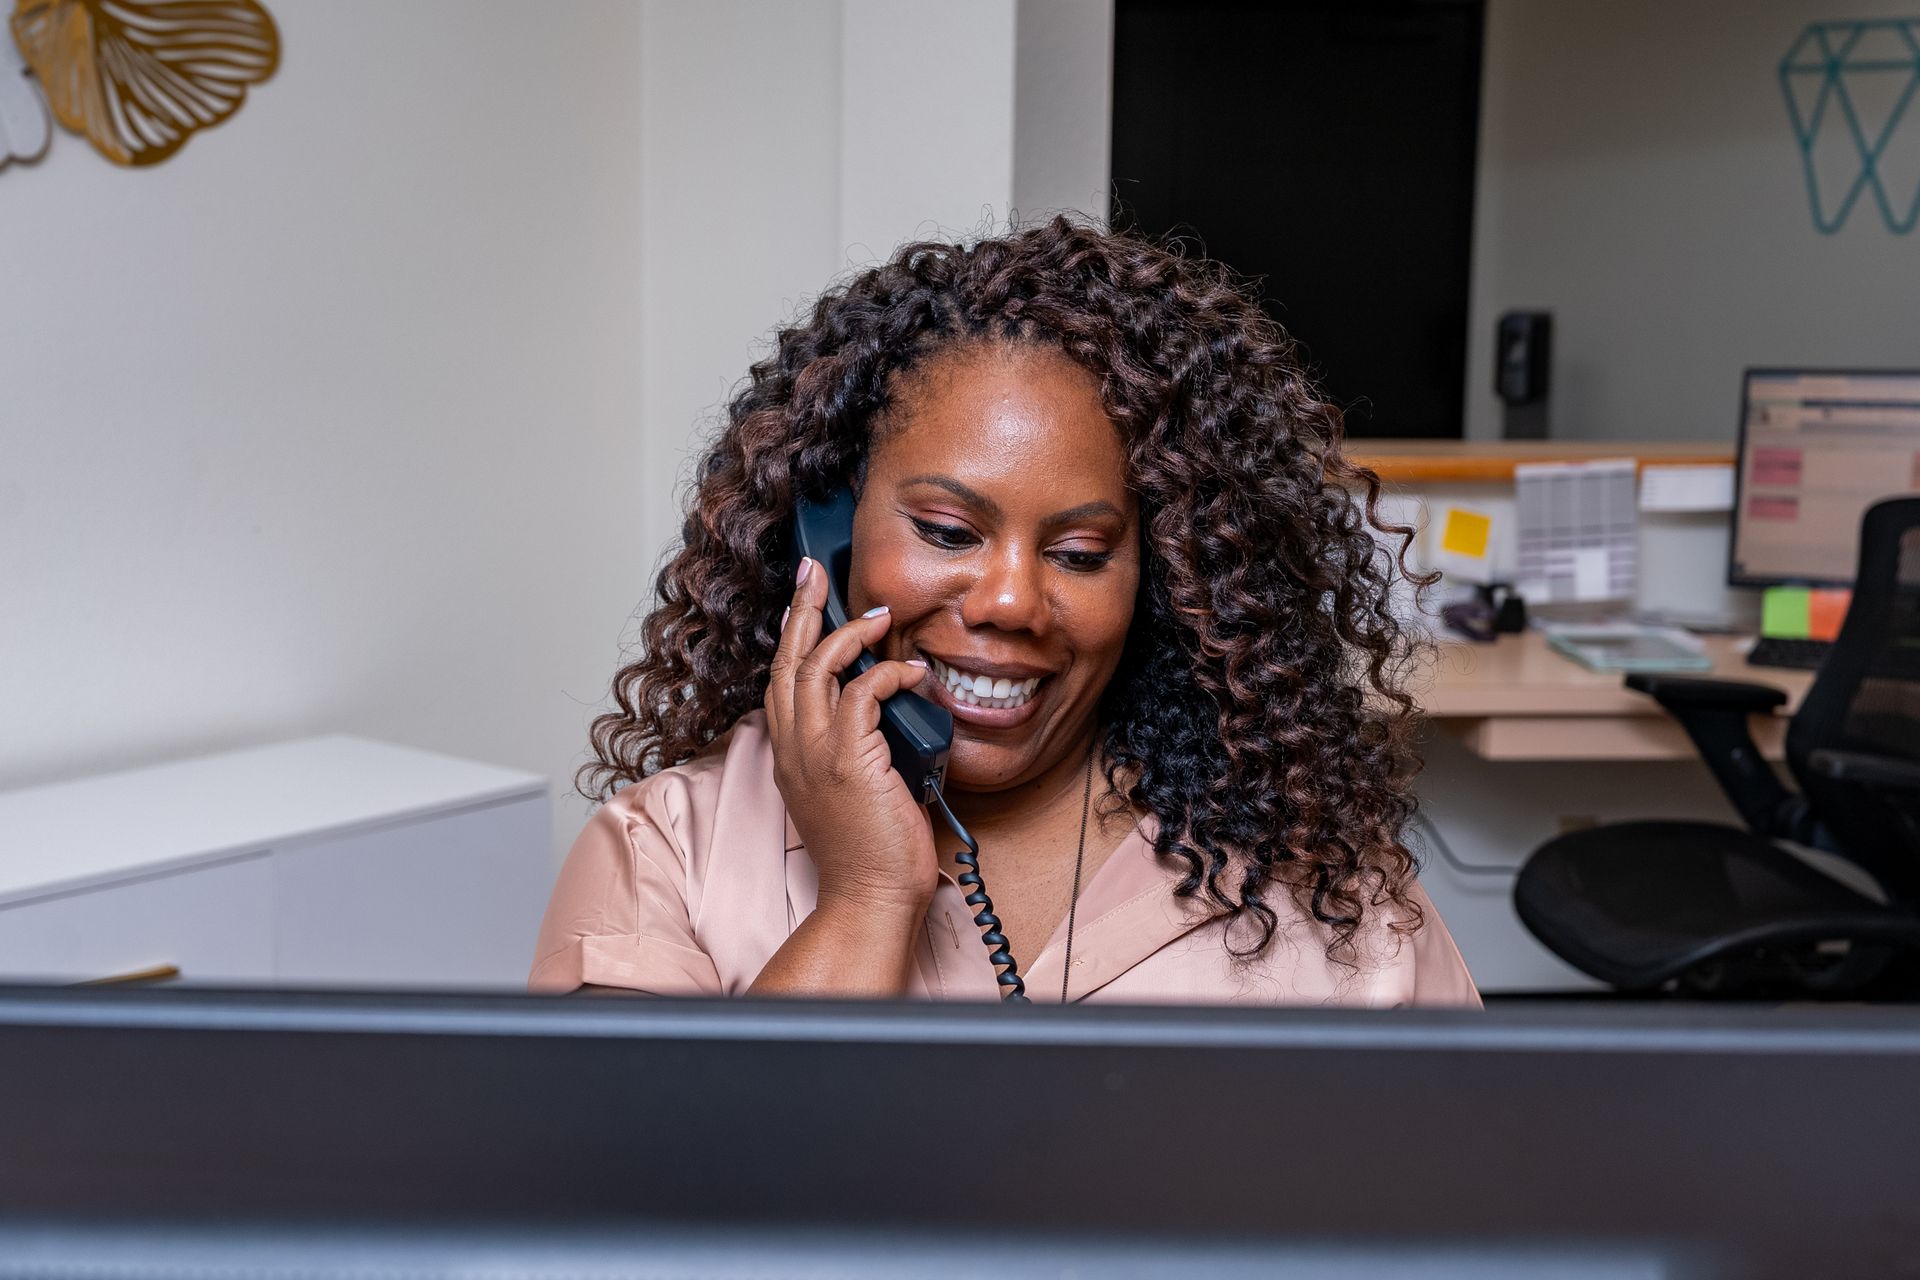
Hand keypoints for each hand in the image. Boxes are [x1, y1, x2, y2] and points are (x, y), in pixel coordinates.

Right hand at [764, 556, 940, 918]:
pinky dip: (888, 673)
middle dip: (801, 609)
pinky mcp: (848, 760)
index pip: (782, 681)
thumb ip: (860, 746)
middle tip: (813, 571)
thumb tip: (894, 710)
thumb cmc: (872, 854)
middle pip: (787, 660)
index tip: (805, 603)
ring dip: (848, 633)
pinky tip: (911, 671)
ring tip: (878, 614)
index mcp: (791, 756)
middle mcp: (793, 750)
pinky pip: (863, 692)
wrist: (871, 899)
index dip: (792, 636)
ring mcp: (816, 753)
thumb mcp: (854, 788)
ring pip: (816, 668)